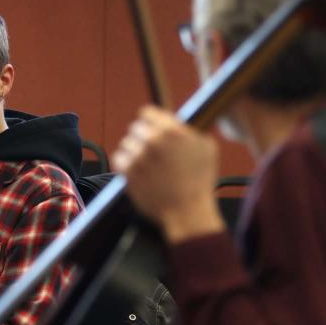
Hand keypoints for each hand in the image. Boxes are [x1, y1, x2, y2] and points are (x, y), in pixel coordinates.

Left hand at [112, 105, 225, 242]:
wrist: (187, 212)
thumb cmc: (200, 183)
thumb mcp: (206, 148)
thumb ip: (190, 130)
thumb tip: (179, 123)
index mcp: (171, 130)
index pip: (147, 112)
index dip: (150, 120)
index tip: (151, 127)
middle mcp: (152, 140)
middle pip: (135, 128)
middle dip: (143, 137)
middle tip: (152, 149)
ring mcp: (138, 156)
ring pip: (126, 144)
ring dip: (134, 151)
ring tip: (147, 164)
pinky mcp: (127, 173)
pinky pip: (118, 159)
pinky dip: (125, 164)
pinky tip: (138, 171)